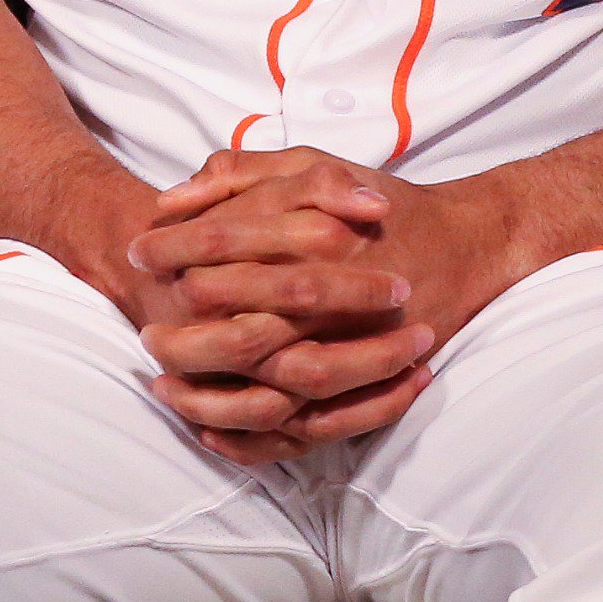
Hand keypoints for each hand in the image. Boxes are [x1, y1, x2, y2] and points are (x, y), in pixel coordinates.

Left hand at [127, 151, 546, 461]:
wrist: (466, 244)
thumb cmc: (375, 204)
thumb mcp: (312, 164)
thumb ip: (240, 173)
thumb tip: (171, 199)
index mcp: (315, 235)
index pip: (224, 244)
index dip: (171, 249)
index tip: (135, 253)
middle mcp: (335, 295)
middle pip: (244, 328)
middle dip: (184, 338)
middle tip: (145, 335)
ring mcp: (356, 347)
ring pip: (276, 387)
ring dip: (212, 397)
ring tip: (164, 386)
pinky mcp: (371, 386)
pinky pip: (311, 427)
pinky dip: (259, 437)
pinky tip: (211, 432)